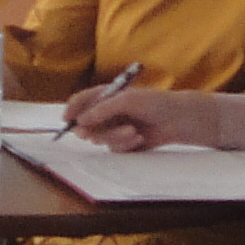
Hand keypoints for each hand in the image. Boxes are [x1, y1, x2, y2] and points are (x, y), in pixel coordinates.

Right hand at [72, 86, 210, 151]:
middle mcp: (106, 113)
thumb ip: (102, 109)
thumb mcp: (127, 100)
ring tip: (133, 132)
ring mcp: (113, 128)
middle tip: (90, 134)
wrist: (177, 120)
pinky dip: (125, 144)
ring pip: (99, 139)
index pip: (80, 101)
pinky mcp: (122, 143)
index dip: (71, 110)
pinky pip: (113, 148)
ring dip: (115, 137)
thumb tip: (81, 121)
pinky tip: (139, 138)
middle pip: (84, 125)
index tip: (67, 120)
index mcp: (105, 96)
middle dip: (91, 130)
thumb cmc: (154, 103)